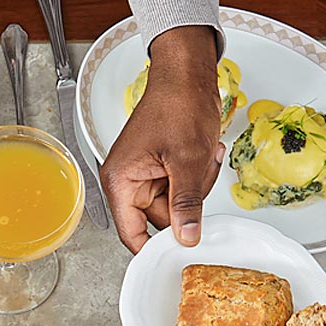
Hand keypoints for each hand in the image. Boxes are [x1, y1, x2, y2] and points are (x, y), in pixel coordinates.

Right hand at [101, 26, 226, 251]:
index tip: (181, 250)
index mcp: (121, 180)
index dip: (156, 247)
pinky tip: (204, 154)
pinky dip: (198, 175)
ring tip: (203, 157)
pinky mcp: (161, 168)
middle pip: (159, 219)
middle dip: (187, 203)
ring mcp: (145, 174)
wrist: (188, 75)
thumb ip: (186, 204)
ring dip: (197, 186)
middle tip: (199, 177)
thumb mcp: (187, 160)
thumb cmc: (178, 104)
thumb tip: (186, 237)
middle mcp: (128, 180)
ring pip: (176, 204)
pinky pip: (182, 188)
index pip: (132, 234)